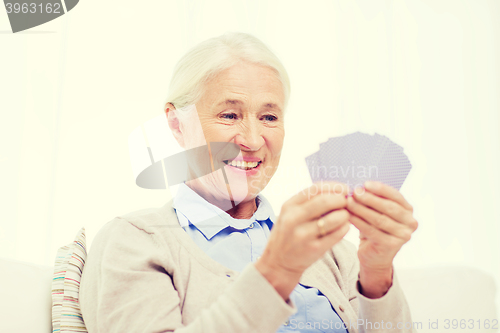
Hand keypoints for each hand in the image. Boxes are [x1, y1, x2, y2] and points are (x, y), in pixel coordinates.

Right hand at [255, 181, 350, 301]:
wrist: (278, 263)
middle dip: (341, 199)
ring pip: (333, 219)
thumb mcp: (290, 214)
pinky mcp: (314, 249)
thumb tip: (335, 191)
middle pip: (325, 201)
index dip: (334, 187)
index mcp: (289, 206)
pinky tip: (344, 226)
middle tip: (347, 202)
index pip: (315, 189)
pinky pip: (337, 235)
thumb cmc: (288, 234)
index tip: (344, 189)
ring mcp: (304, 235)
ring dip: (345, 214)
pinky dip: (345, 227)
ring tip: (345, 215)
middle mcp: (294, 219)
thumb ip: (307, 203)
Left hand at [346, 181, 417, 297]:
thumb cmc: (375, 229)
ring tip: (348, 202)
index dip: (381, 189)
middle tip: (355, 192)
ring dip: (362, 209)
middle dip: (370, 198)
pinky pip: (372, 231)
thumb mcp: (377, 212)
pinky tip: (349, 216)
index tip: (366, 184)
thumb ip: (374, 200)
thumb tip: (360, 186)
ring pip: (379, 219)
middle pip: (388, 207)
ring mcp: (403, 236)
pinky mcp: (391, 246)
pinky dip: (359, 222)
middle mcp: (410, 223)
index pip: (396, 196)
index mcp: (408, 210)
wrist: (375, 256)